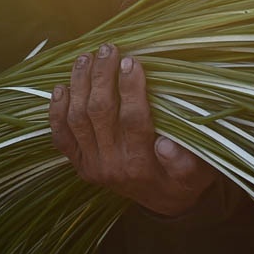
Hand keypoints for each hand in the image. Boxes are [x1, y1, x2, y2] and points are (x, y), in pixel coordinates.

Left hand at [50, 42, 215, 216]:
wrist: (164, 204)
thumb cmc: (183, 180)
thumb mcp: (196, 174)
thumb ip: (184, 161)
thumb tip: (166, 144)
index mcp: (141, 164)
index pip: (132, 119)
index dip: (131, 88)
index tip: (132, 60)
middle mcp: (112, 165)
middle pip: (100, 112)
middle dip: (102, 76)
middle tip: (108, 49)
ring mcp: (92, 165)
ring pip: (78, 118)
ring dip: (79, 84)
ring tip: (86, 57)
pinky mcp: (79, 164)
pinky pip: (61, 137)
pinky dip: (56, 112)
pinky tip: (60, 87)